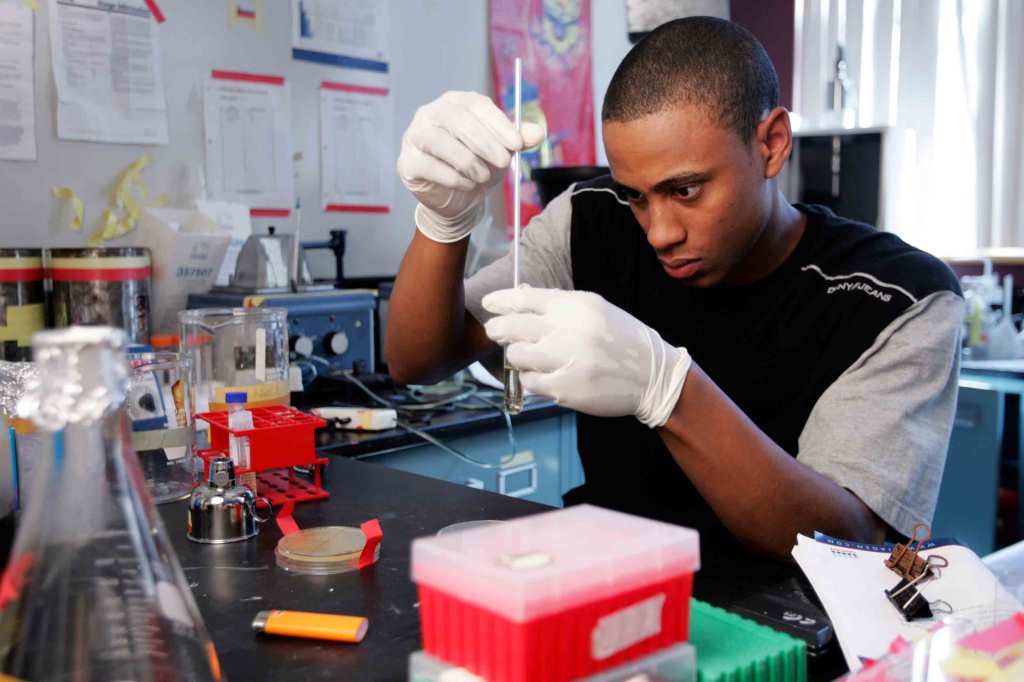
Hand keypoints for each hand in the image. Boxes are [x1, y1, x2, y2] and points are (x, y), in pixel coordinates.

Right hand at [397, 91, 543, 242]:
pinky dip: (453, 177)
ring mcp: (414, 136)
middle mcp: (431, 113)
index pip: (476, 104)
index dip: (498, 123)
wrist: (456, 198)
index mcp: (456, 102)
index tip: (518, 144)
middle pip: (457, 120)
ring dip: (468, 161)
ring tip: (484, 177)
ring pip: (439, 141)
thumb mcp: (502, 151)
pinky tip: (467, 185)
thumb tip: (539, 132)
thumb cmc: (478, 166)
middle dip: (485, 142)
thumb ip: (518, 140)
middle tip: (505, 163)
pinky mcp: (407, 162)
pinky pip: (429, 166)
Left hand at [483, 287, 690, 427]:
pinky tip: (544, 375)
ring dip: (516, 356)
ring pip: (516, 356)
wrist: (653, 375)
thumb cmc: (622, 339)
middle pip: (513, 327)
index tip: (488, 304)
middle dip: (498, 329)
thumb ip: (558, 304)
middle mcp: (569, 330)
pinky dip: (532, 378)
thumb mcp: (596, 309)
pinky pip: (530, 381)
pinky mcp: (565, 388)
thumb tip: (522, 295)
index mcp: (576, 306)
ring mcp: (566, 360)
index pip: (526, 299)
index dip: (501, 301)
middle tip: (495, 331)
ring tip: (527, 357)